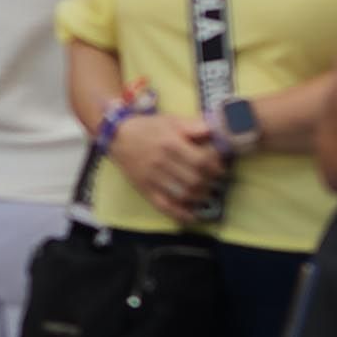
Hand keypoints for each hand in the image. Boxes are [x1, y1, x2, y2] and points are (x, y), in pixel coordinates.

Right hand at [109, 108, 231, 218]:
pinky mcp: (145, 189)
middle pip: (195, 180)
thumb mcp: (171, 120)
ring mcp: (153, 178)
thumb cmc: (148, 127)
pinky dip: (180, 213)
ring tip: (205, 191)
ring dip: (200, 196)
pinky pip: (164, 206)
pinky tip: (192, 215)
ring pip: (183, 195)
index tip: (219, 166)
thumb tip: (214, 132)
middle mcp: (162, 163)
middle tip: (215, 180)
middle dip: (210, 182)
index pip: (201, 160)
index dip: (215, 166)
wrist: (117, 136)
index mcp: (170, 144)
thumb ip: (194, 126)